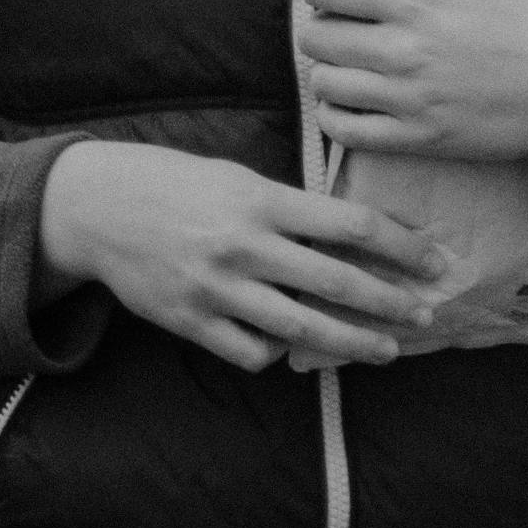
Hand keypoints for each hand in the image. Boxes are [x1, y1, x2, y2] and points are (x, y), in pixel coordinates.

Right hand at [39, 138, 445, 373]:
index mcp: (259, 200)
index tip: (434, 262)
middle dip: (391, 303)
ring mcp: (215, 288)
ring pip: (302, 327)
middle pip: (337, 283)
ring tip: (385, 350)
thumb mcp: (234, 175)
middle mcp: (242, 246)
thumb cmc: (171, 183)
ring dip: (352, 343)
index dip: (402, 247)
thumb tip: (347, 234)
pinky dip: (277, 352)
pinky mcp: (190, 321)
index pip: (351, 225)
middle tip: (425, 315)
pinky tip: (292, 347)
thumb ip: (286, 205)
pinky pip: (250, 350)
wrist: (94, 208)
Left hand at [299, 0, 527, 168]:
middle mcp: (403, 51)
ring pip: (325, 83)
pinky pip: (347, 132)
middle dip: (320, 24)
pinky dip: (334, 115)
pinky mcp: (421, 138)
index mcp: (417, 0)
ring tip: (349, 60)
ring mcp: (410, 99)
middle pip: (315, 38)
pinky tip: (349, 100)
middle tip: (344, 23)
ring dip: (327, 68)